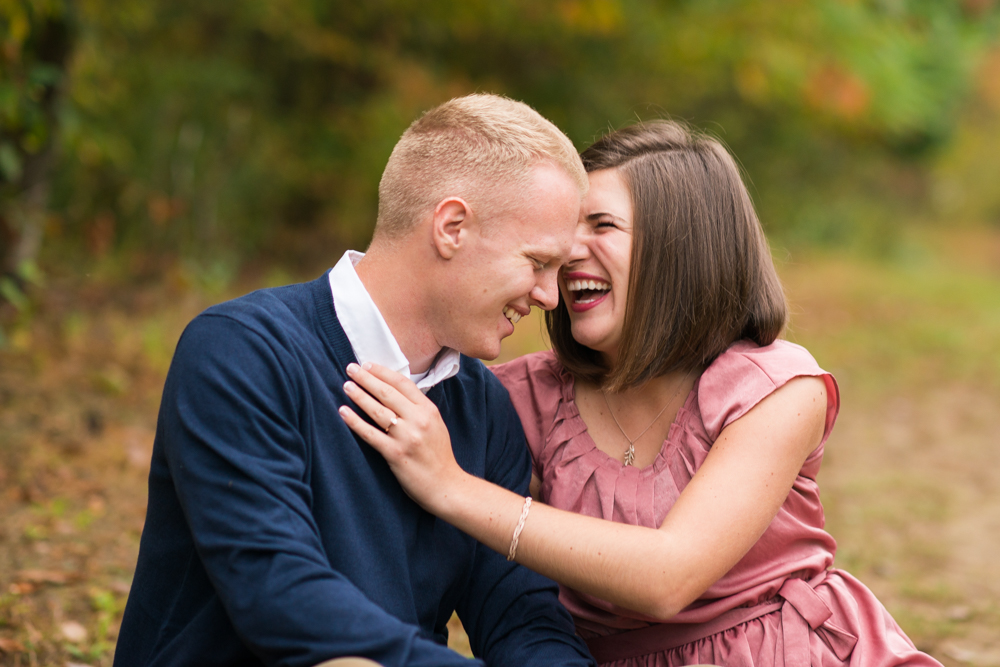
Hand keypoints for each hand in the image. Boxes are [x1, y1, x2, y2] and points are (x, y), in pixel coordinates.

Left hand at [339, 362, 464, 511]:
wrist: (446, 485)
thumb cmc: (438, 456)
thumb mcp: (435, 425)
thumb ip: (418, 409)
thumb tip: (394, 393)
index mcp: (429, 410)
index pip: (403, 383)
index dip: (383, 372)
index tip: (368, 365)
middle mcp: (419, 420)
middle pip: (388, 393)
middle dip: (367, 378)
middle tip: (351, 368)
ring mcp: (407, 437)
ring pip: (377, 410)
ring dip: (359, 395)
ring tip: (346, 386)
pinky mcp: (395, 454)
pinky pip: (370, 434)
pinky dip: (355, 422)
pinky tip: (344, 412)